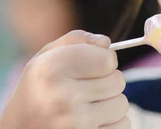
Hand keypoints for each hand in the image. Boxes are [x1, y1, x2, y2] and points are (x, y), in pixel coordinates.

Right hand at [0, 30, 129, 128]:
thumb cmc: (37, 92)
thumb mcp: (44, 59)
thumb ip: (76, 41)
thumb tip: (106, 43)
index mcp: (51, 69)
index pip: (108, 59)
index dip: (104, 60)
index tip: (92, 66)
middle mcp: (61, 97)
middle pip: (118, 81)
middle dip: (107, 83)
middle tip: (85, 91)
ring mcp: (74, 124)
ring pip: (122, 104)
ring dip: (110, 105)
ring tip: (85, 108)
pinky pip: (123, 126)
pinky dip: (111, 124)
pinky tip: (89, 124)